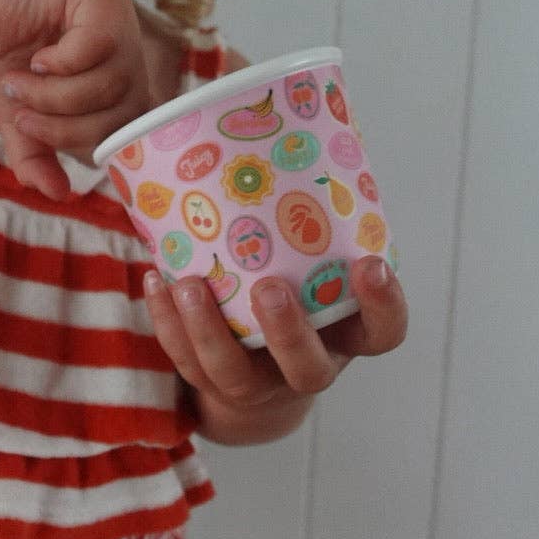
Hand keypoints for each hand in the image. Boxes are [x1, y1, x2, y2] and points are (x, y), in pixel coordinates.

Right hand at [0, 0, 150, 200]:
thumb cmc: (1, 56)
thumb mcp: (19, 116)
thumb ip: (38, 154)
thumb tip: (59, 195)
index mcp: (118, 77)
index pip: (131, 126)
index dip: (90, 140)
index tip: (37, 134)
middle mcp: (128, 47)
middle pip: (124, 108)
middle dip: (65, 123)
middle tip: (22, 115)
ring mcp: (119, 17)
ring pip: (111, 81)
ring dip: (55, 96)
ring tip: (19, 86)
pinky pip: (98, 46)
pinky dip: (62, 64)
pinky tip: (37, 59)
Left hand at [145, 255, 407, 444]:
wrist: (256, 382)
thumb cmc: (296, 306)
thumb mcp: (319, 281)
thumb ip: (316, 239)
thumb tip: (303, 148)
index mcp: (346, 341)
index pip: (384, 334)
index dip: (384, 307)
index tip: (372, 266)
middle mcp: (307, 371)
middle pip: (307, 370)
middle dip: (288, 333)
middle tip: (270, 289)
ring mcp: (257, 388)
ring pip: (232, 376)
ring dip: (206, 330)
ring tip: (188, 284)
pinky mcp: (210, 390)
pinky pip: (185, 365)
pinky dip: (165, 322)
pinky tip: (154, 280)